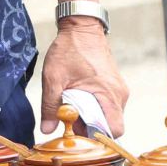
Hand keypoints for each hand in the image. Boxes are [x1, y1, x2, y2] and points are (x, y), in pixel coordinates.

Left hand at [40, 21, 128, 137]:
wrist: (81, 27)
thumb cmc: (69, 50)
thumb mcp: (53, 78)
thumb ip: (50, 105)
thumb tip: (47, 130)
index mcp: (109, 94)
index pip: (115, 130)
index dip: (98, 137)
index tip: (78, 136)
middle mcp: (119, 94)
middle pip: (110, 125)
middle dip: (90, 129)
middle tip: (68, 124)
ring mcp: (118, 90)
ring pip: (108, 116)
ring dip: (90, 118)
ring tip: (70, 110)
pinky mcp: (114, 86)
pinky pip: (106, 106)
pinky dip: (92, 108)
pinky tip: (76, 101)